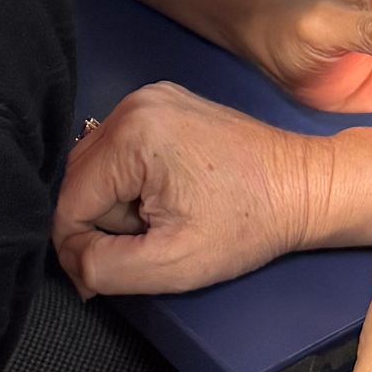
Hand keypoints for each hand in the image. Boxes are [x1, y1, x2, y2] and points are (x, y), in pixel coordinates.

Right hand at [54, 84, 331, 297]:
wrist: (303, 186)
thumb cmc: (248, 224)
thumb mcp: (172, 264)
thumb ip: (104, 267)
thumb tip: (72, 260)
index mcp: (132, 134)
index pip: (68, 202)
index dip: (79, 247)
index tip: (108, 272)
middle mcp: (134, 104)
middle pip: (78, 181)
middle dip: (104, 222)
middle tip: (153, 238)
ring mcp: (149, 98)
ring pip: (96, 167)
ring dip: (118, 203)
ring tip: (166, 215)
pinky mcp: (162, 104)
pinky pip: (119, 151)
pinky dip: (132, 182)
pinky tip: (171, 194)